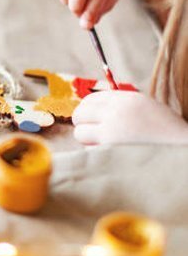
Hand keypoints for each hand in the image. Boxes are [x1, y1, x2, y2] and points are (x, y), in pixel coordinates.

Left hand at [72, 91, 187, 144]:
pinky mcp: (109, 150)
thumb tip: (89, 110)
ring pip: (80, 133)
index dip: (87, 110)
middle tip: (93, 134)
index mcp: (127, 98)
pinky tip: (113, 157)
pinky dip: (96, 155)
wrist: (184, 154)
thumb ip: (120, 107)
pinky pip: (89, 151)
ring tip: (107, 146)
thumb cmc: (166, 134)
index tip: (90, 119)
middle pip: (79, 114)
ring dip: (89, 141)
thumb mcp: (146, 109)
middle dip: (83, 125)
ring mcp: (111, 131)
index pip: (90, 99)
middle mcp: (116, 111)